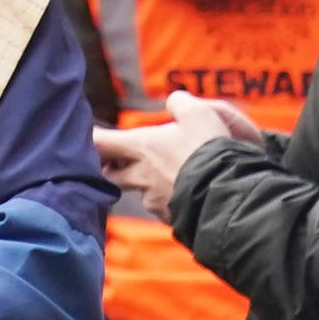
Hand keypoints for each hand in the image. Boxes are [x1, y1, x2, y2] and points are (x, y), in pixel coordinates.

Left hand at [93, 94, 253, 220]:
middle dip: (114, 167)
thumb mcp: (198, 114)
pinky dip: (169, 202)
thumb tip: (174, 100)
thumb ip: (181, 103)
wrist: (227, 195)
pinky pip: (162, 209)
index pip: (100, 143)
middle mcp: (140, 176)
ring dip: (147, 186)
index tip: (91, 136)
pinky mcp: (169, 219)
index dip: (93, 139)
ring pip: (140, 192)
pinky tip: (186, 195)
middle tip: (120, 160)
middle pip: (112, 173)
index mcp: (141, 147)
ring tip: (169, 177)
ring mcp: (153, 200)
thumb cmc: (209, 151)